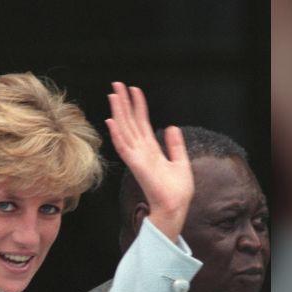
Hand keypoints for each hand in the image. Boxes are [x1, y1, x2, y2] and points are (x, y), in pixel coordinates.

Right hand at [105, 82, 192, 242]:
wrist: (176, 206)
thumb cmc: (177, 190)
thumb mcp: (180, 162)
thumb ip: (175, 145)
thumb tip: (172, 127)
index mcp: (151, 149)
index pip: (142, 122)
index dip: (138, 106)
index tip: (134, 90)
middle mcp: (141, 150)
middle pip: (130, 122)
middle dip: (124, 103)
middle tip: (117, 84)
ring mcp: (137, 157)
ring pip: (125, 130)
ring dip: (118, 113)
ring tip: (113, 95)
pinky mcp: (136, 164)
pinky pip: (124, 147)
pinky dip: (117, 134)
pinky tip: (111, 121)